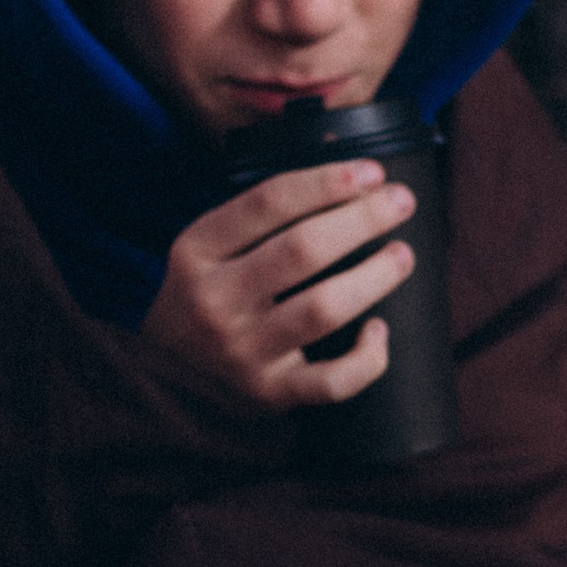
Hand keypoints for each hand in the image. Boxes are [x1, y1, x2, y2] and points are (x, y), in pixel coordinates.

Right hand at [141, 154, 417, 409]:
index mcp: (197, 250)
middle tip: (401, 202)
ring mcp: (241, 352)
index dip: (326, 182)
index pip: (268, 202)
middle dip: (361, 219)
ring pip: (323, 308)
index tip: (372, 172)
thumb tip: (348, 178)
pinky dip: (366, 358)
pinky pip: (331, 382)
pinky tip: (379, 331)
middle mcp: (214, 300)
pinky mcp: (268, 394)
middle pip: (302, 250)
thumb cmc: (205, 296)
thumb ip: (257, 216)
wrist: (164, 377)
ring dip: (374, 277)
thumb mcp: (207, 247)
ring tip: (403, 255)